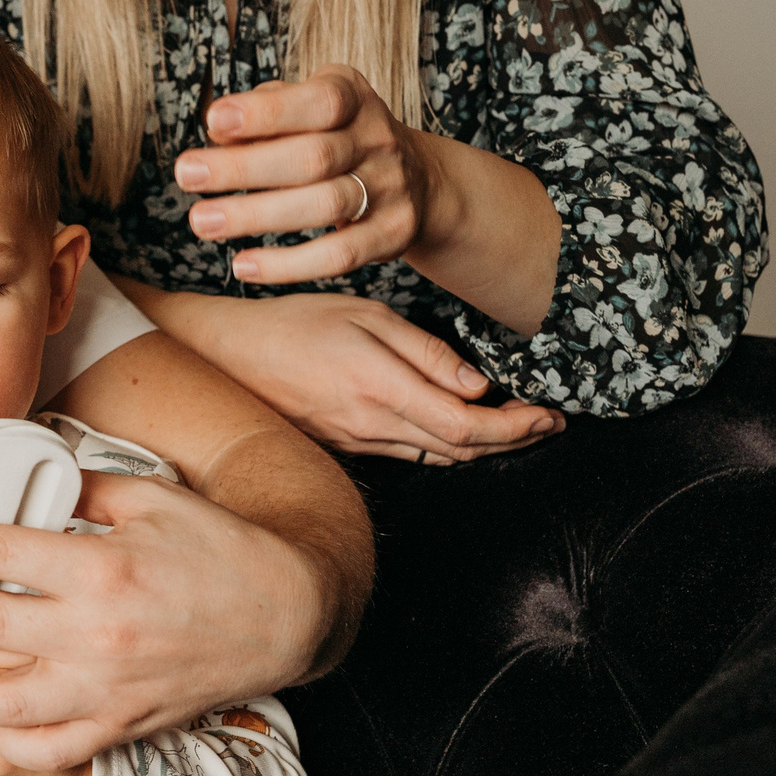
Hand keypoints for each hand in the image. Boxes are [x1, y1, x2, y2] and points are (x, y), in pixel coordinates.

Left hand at [0, 471, 324, 773]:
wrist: (288, 613)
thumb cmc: (220, 551)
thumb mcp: (150, 497)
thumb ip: (81, 489)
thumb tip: (28, 476)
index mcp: (100, 568)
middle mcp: (98, 633)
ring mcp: (109, 686)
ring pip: (7, 705)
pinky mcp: (123, 722)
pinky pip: (54, 750)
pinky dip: (9, 751)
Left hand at [175, 66, 432, 285]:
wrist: (417, 179)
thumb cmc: (334, 137)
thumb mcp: (307, 110)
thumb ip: (265, 116)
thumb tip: (218, 135)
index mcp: (353, 96)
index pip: (318, 101)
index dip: (267, 112)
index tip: (213, 121)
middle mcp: (378, 138)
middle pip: (313, 157)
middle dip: (244, 168)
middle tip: (186, 175)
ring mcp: (390, 188)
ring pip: (324, 206)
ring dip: (256, 215)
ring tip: (201, 221)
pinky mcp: (392, 234)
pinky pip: (340, 256)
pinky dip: (289, 265)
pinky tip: (243, 264)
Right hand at [183, 291, 560, 463]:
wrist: (227, 355)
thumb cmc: (294, 323)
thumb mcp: (365, 317)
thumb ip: (425, 352)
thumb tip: (479, 386)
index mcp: (380, 388)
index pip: (466, 426)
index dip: (516, 428)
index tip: (549, 416)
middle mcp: (372, 426)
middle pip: (460, 451)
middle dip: (513, 440)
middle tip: (548, 424)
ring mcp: (357, 443)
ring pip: (438, 458)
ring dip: (483, 448)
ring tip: (517, 427)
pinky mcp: (346, 447)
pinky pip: (410, 455)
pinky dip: (447, 447)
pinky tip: (461, 429)